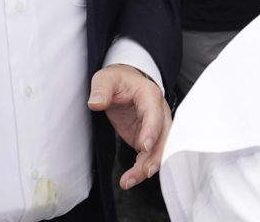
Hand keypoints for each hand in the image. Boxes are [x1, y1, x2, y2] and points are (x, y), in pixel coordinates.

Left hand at [88, 64, 169, 189]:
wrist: (125, 81)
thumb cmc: (118, 79)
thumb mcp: (106, 78)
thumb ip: (101, 89)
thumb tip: (95, 103)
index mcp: (150, 96)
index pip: (154, 115)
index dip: (151, 131)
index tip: (144, 146)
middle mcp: (159, 113)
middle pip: (163, 138)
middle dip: (154, 156)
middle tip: (143, 172)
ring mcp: (155, 128)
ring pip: (158, 150)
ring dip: (146, 167)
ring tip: (129, 181)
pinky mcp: (147, 138)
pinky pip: (149, 155)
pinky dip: (141, 168)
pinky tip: (131, 179)